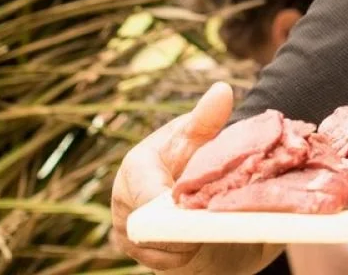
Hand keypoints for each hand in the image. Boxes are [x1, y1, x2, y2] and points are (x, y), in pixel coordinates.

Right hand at [110, 82, 233, 270]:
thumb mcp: (202, 141)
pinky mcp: (142, 256)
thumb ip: (207, 121)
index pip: (144, 188)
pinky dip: (186, 256)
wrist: (201, 201)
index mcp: (137, 166)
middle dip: (183, 224)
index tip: (191, 204)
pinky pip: (163, 264)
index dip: (168, 200)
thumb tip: (222, 90)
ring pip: (157, 248)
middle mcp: (125, 201)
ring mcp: (129, 233)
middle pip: (148, 223)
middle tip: (211, 218)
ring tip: (210, 228)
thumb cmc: (198, 162)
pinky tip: (202, 244)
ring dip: (188, 242)